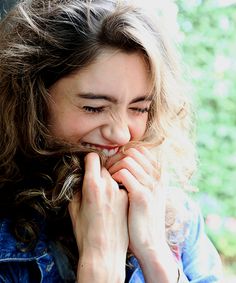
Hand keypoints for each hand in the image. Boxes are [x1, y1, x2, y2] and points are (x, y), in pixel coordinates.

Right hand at [68, 152, 128, 281]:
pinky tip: (114, 201)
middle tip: (96, 181)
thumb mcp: (74, 209)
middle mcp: (108, 185)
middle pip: (105, 165)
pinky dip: (118, 189)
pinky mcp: (128, 199)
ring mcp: (121, 192)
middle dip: (99, 170)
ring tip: (105, 194)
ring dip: (109, 179)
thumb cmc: (85, 233)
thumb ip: (77, 188)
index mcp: (92, 185)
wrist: (104, 252)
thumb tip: (82, 177)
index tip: (88, 165)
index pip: (93, 157)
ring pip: (114, 175)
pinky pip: (122, 187)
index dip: (89, 160)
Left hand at [106, 146, 178, 281]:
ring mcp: (151, 185)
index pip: (140, 150)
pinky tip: (110, 186)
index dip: (123, 154)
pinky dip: (113, 176)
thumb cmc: (143, 219)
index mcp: (159, 175)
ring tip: (107, 179)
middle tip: (107, 170)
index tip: (113, 165)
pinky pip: (123, 174)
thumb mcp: (149, 195)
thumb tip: (124, 165)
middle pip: (132, 152)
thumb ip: (142, 179)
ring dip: (113, 167)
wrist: (151, 245)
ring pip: (127, 160)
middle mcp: (158, 177)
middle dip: (116, 158)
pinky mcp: (142, 196)